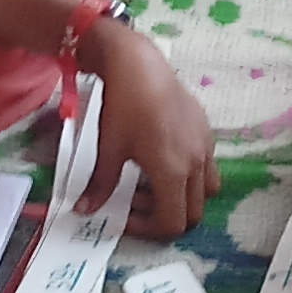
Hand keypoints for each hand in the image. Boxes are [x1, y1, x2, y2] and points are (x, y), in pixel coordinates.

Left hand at [83, 22, 220, 233]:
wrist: (139, 63)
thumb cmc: (122, 106)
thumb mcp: (109, 148)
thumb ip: (101, 185)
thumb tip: (84, 210)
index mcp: (172, 172)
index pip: (171, 223)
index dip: (147, 228)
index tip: (125, 214)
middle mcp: (196, 163)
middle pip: (192, 213)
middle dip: (163, 213)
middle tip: (135, 198)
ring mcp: (205, 146)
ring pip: (206, 191)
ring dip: (182, 196)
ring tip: (153, 180)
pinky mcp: (206, 130)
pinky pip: (207, 165)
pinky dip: (190, 174)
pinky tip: (164, 154)